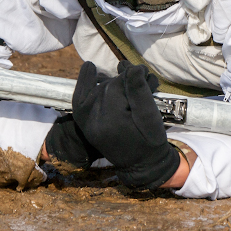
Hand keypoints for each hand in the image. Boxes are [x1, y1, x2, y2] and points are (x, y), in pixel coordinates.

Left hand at [71, 61, 179, 189]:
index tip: (147, 74)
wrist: (139, 163)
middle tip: (144, 78)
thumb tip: (131, 67)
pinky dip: (85, 82)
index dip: (134, 76)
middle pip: (109, 86)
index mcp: (112, 121)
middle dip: (126, 79)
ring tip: (129, 82)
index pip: (119, 85)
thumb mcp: (151, 117)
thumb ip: (140, 92)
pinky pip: (79, 97)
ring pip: (98, 89)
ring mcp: (86, 122)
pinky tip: (91, 68)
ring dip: (113, 82)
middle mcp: (94, 121)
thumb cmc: (149, 140)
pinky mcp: (84, 122)